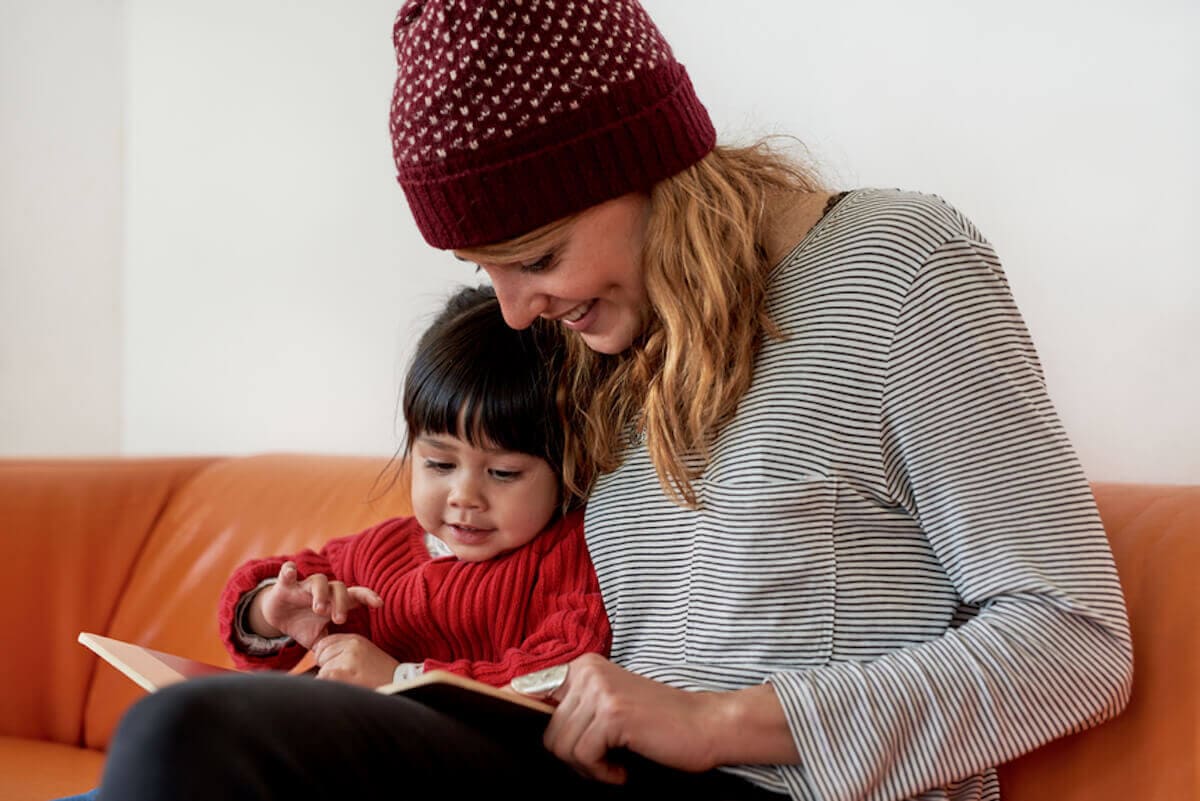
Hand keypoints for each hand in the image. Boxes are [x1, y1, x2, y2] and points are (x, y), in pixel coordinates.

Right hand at [253, 562, 382, 648]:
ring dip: (321, 594)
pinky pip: (287, 573)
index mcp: (334, 601)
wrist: (277, 617)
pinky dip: (289, 571)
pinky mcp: (285, 584)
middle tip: (339, 619)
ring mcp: (305, 586)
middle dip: (342, 602)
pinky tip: (291, 572)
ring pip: (319, 580)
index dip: (368, 597)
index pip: (356, 595)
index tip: (379, 604)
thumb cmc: (303, 626)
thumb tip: (343, 662)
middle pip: (339, 587)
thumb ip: (330, 645)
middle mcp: (323, 590)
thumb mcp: (318, 639)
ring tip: (319, 609)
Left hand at [310, 633, 399, 688]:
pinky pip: (322, 678)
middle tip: (347, 677)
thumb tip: (318, 653)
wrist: (399, 686)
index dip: (327, 656)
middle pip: (320, 654)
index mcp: (356, 639)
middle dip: (326, 667)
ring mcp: (347, 658)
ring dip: (330, 679)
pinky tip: (344, 689)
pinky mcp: (343, 673)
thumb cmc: (380, 675)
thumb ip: (344, 651)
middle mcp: (351, 645)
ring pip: (321, 668)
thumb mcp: (364, 655)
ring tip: (350, 683)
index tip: (338, 666)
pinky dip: (328, 687)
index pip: (325, 642)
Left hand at [543, 653, 725, 783]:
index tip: (532, 735)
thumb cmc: (659, 724)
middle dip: (575, 757)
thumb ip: (573, 710)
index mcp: (583, 667)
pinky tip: (623, 769)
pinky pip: (584, 756)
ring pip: (562, 747)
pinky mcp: (612, 714)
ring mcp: (600, 691)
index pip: (530, 693)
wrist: (707, 725)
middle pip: (548, 732)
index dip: (527, 719)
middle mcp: (587, 671)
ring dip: (590, 767)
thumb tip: (522, 714)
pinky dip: (603, 773)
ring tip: (617, 763)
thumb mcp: (609, 706)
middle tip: (605, 760)